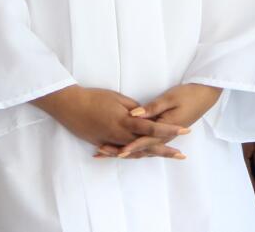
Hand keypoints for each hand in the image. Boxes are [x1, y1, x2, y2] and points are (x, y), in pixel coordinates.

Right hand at [32, 85, 189, 152]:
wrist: (69, 106)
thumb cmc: (94, 97)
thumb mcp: (118, 98)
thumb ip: (134, 109)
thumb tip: (146, 115)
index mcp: (126, 122)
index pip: (153, 128)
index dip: (169, 130)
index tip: (185, 131)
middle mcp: (120, 136)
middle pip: (146, 146)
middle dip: (165, 150)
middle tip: (181, 155)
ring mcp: (110, 142)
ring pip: (134, 152)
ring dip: (151, 155)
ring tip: (166, 156)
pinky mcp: (102, 144)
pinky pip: (120, 152)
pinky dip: (131, 155)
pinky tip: (140, 157)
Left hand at [94, 83, 222, 158]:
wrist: (205, 95)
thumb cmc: (189, 94)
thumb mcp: (170, 98)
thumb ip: (152, 108)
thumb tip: (134, 114)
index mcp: (165, 128)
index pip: (143, 140)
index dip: (128, 145)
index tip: (114, 150)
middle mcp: (164, 136)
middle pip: (139, 148)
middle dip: (119, 151)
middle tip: (100, 152)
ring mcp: (165, 135)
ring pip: (142, 149)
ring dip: (123, 150)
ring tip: (104, 152)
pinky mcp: (164, 132)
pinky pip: (147, 144)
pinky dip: (133, 147)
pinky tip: (122, 147)